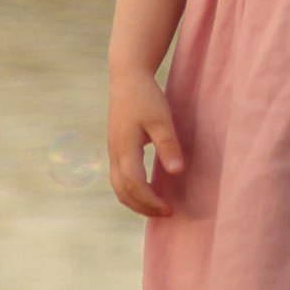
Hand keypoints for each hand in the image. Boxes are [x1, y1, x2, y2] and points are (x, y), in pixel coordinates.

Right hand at [109, 67, 184, 216]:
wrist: (127, 77)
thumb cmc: (146, 96)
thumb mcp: (161, 119)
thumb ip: (168, 145)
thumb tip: (177, 172)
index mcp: (125, 148)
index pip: (134, 184)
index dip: (150, 201)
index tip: (169, 209)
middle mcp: (114, 153)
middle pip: (122, 191)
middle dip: (142, 206)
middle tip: (165, 213)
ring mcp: (112, 150)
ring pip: (117, 186)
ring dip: (135, 200)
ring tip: (156, 206)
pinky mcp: (115, 147)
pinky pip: (119, 177)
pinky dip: (131, 190)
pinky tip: (148, 189)